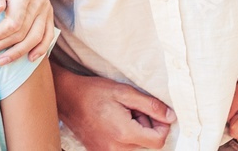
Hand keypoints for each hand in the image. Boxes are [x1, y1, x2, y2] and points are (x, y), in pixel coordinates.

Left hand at [0, 0, 55, 64]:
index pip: (14, 22)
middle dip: (1, 46)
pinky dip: (40, 49)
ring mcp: (45, 8)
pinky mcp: (48, 14)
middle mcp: (38, 1)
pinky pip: (48, 35)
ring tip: (0, 62)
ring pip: (35, 38)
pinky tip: (30, 59)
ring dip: (18, 53)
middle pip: (22, 33)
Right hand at [55, 66, 174, 150]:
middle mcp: (116, 149)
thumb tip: (170, 116)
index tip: (152, 112)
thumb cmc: (94, 92)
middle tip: (131, 109)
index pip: (158, 140)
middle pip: (147, 144)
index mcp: (124, 133)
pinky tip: (114, 122)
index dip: (161, 125)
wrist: (67, 97)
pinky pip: (122, 148)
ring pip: (135, 147)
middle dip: (146, 126)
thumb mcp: (124, 92)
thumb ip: (150, 105)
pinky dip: (124, 137)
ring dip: (135, 131)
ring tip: (121, 114)